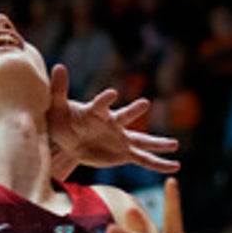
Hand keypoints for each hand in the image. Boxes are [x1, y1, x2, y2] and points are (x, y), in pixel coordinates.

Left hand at [47, 64, 178, 176]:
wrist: (66, 142)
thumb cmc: (62, 121)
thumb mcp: (56, 107)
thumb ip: (58, 89)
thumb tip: (58, 66)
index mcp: (95, 112)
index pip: (99, 104)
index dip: (104, 99)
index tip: (111, 93)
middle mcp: (112, 123)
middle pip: (124, 117)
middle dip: (132, 111)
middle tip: (144, 103)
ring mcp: (121, 138)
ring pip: (141, 140)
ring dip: (157, 143)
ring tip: (175, 144)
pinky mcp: (124, 153)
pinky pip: (144, 159)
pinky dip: (158, 164)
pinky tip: (174, 166)